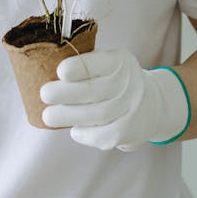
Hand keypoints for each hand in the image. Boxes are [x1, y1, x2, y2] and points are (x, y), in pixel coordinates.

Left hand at [39, 49, 190, 150]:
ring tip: (48, 115)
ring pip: (96, 115)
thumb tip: (45, 72)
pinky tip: (74, 129)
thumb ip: (85, 65)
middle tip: (44, 94)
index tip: (60, 71)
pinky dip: (84, 134)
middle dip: (65, 93)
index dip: (78, 67)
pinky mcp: (128, 131)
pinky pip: (103, 135)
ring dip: (68, 116)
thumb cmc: (116, 80)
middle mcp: (129, 84)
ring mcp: (130, 109)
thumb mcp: (108, 63)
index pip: (99, 63)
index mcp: (120, 62)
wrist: (152, 104)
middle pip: (94, 91)